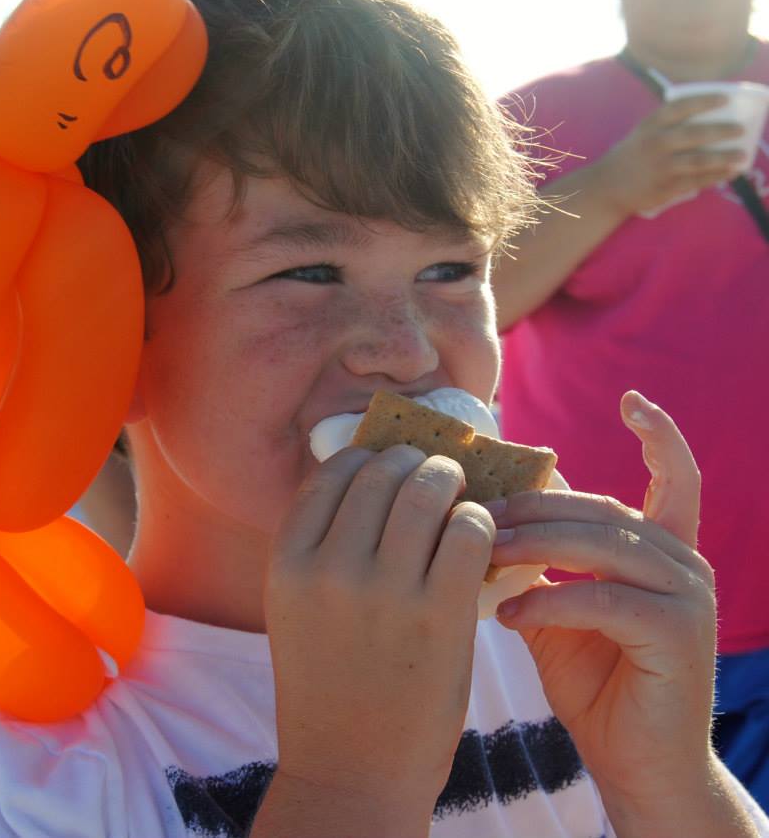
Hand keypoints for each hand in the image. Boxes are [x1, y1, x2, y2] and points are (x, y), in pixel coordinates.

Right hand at [264, 445, 494, 815]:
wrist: (353, 768)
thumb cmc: (330, 679)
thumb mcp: (299, 606)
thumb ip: (324, 543)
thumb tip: (374, 471)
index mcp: (287, 562)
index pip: (333, 472)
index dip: (369, 456)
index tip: (390, 463)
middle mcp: (328, 567)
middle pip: (382, 471)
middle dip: (414, 461)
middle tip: (434, 471)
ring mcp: (384, 590)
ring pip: (427, 490)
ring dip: (450, 481)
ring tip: (460, 493)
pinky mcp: (439, 615)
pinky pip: (468, 531)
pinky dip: (478, 521)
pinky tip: (478, 535)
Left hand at [489, 391, 717, 820]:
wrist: (635, 763)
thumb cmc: (590, 680)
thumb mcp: (557, 606)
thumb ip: (538, 559)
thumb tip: (486, 510)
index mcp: (661, 550)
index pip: (672, 477)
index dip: (658, 435)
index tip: (632, 398)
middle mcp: (682, 562)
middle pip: (599, 509)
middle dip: (531, 508)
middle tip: (472, 512)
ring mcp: (688, 596)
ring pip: (599, 544)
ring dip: (531, 544)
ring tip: (478, 553)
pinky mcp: (679, 634)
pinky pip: (602, 599)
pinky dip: (549, 601)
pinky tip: (509, 614)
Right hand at [591, 94, 745, 217]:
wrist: (605, 188)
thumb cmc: (629, 157)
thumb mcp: (641, 134)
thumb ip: (666, 125)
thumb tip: (708, 119)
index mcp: (650, 126)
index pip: (681, 107)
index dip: (705, 101)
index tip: (726, 99)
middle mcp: (655, 144)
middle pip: (695, 134)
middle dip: (722, 131)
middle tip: (741, 129)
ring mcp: (660, 168)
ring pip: (699, 161)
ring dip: (724, 158)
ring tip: (741, 156)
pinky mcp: (664, 188)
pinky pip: (696, 181)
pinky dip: (715, 177)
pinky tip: (728, 173)